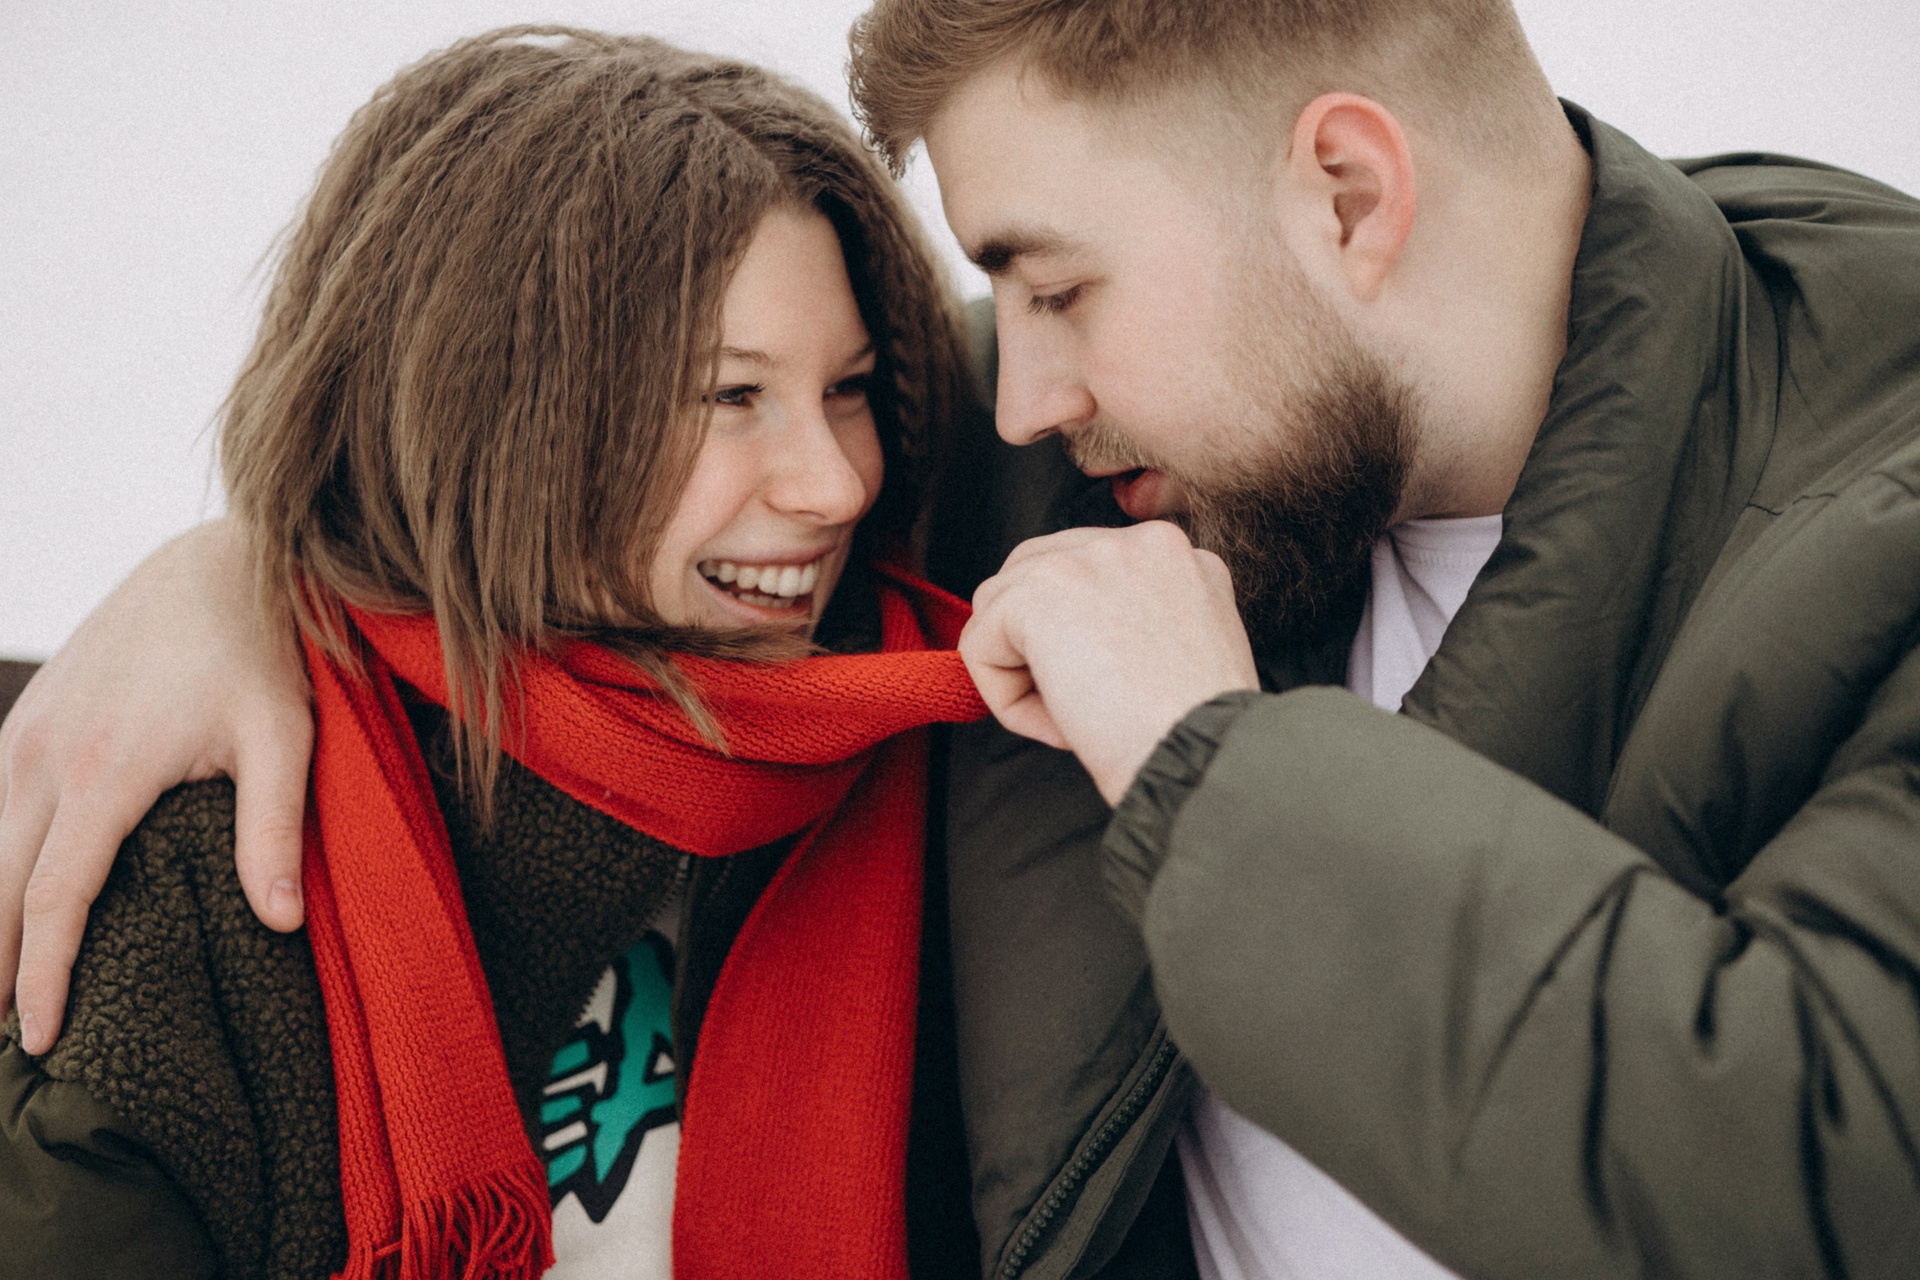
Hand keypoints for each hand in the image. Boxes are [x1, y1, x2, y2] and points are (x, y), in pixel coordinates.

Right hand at [0, 519, 313, 1052]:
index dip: (45, 977)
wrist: (219, 561)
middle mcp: (46, 753)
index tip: (39, 1040)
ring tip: (3, 984)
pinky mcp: (31, 715)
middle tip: (10, 1037)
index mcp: (105, 771)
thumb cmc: (263, 650)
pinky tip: (8, 897)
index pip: (56, 900)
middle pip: (0, 885)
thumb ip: (274, 828)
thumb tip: (281, 923)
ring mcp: (28, 730)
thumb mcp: (284, 736)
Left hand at [960, 521, 1258, 805]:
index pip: (1086, 573)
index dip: (1078, 639)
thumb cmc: (1201, 734)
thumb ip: (1138, 617)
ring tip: (1073, 719)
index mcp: (1175, 554)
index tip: (1112, 692)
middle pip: (1032, 571)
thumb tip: (1070, 629)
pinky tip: (1060, 725)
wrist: (1205, 758)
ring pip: (999, 608)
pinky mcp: (1040, 592)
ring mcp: (1087, 558)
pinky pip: (979, 645)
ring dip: (1020, 673)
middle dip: (1030, 640)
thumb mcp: (1189, 649)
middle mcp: (1136, 540)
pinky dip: (1005, 699)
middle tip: (1075, 704)